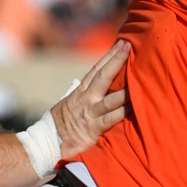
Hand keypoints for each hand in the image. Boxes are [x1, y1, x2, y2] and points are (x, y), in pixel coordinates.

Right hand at [50, 40, 130, 160]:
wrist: (47, 142)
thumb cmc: (60, 124)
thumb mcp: (69, 104)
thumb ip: (80, 93)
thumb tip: (86, 82)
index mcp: (80, 92)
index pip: (96, 70)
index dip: (109, 56)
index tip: (121, 43)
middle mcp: (85, 99)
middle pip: (103, 76)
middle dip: (116, 60)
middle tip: (128, 46)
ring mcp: (89, 113)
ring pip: (110, 97)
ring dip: (125, 88)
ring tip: (140, 76)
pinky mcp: (93, 128)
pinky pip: (110, 119)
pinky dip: (122, 112)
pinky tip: (133, 106)